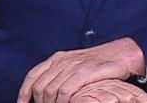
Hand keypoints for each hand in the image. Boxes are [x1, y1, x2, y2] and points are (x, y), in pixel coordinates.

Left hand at [17, 38, 145, 102]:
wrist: (122, 54)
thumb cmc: (100, 63)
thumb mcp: (76, 64)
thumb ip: (61, 75)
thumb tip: (47, 92)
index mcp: (58, 58)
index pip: (33, 76)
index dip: (24, 93)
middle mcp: (63, 61)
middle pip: (40, 87)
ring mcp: (74, 67)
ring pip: (51, 92)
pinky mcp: (85, 73)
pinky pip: (66, 92)